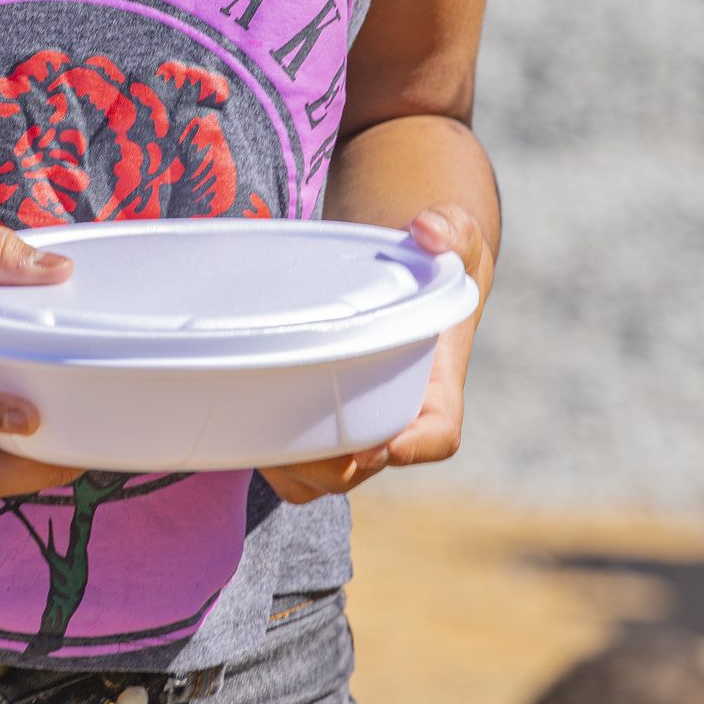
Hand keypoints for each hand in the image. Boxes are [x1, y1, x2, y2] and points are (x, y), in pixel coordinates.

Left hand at [259, 205, 486, 504]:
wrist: (407, 268)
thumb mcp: (456, 234)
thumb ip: (448, 228)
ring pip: (330, 475)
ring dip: (297, 469)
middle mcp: (398, 413)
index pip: (439, 433)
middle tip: (291, 438)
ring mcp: (359, 419)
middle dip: (334, 465)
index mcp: (436, 383)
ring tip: (260, 433)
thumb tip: (426, 231)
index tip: (379, 447)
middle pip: (370, 466)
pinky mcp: (324, 413)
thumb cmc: (436, 257)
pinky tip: (246, 421)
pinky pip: (299, 461)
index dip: (413, 448)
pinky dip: (275, 457)